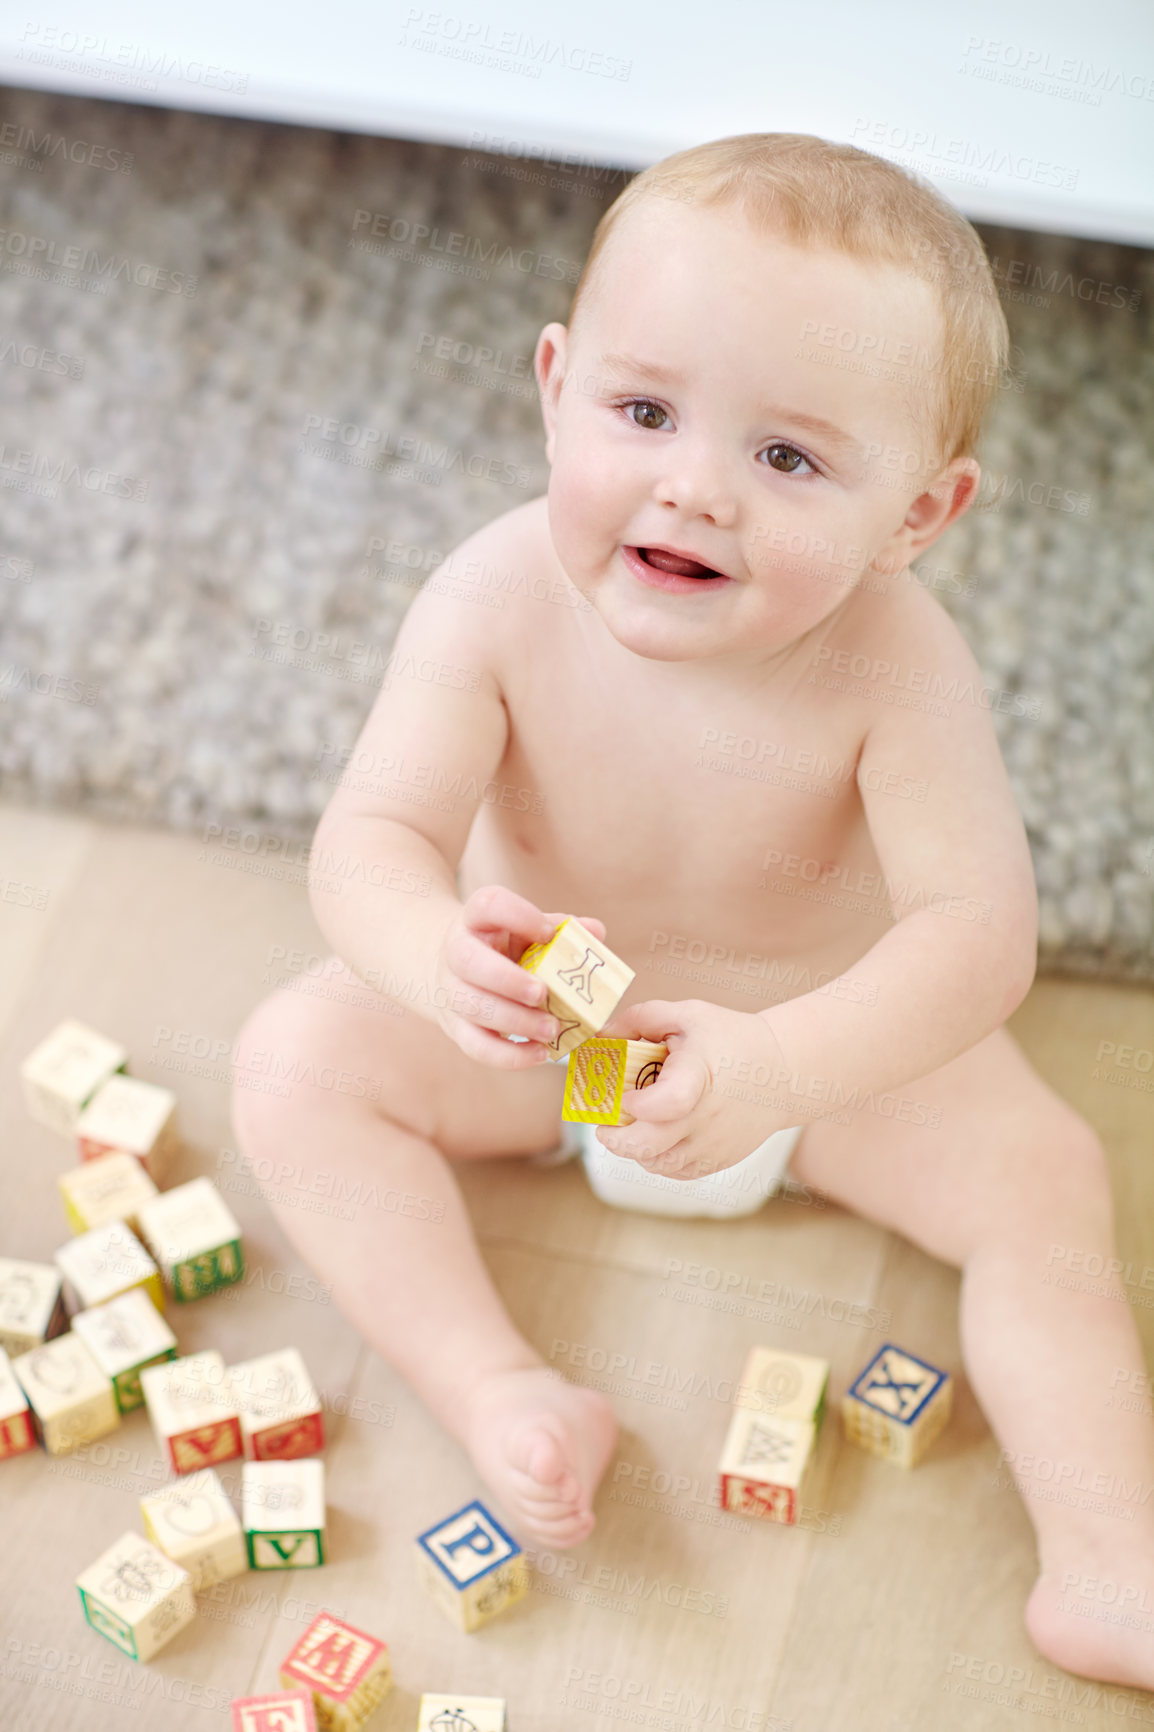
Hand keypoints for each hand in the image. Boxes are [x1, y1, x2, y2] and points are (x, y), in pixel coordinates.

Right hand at [433, 886, 606, 1067]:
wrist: (457, 969)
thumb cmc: (505, 946)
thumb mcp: (527, 929)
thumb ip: (562, 929)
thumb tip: (595, 933)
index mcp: (477, 918)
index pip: (488, 905)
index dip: (517, 916)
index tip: (547, 933)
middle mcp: (456, 951)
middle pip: (469, 962)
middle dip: (507, 980)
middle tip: (543, 993)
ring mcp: (450, 991)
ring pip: (472, 1007)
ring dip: (514, 1021)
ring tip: (551, 1030)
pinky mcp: (456, 1026)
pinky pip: (475, 1045)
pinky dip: (508, 1055)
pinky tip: (538, 1054)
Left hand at [595, 998, 796, 1178]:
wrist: (782, 1072)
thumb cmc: (731, 1039)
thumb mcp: (688, 1015)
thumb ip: (641, 1018)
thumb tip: (601, 1035)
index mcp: (699, 1074)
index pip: (668, 1102)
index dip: (638, 1105)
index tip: (626, 1097)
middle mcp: (707, 1115)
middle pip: (650, 1146)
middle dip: (617, 1140)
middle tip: (605, 1128)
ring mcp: (715, 1142)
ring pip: (659, 1164)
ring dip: (636, 1151)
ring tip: (633, 1130)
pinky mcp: (721, 1159)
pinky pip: (678, 1171)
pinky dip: (659, 1160)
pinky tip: (657, 1139)